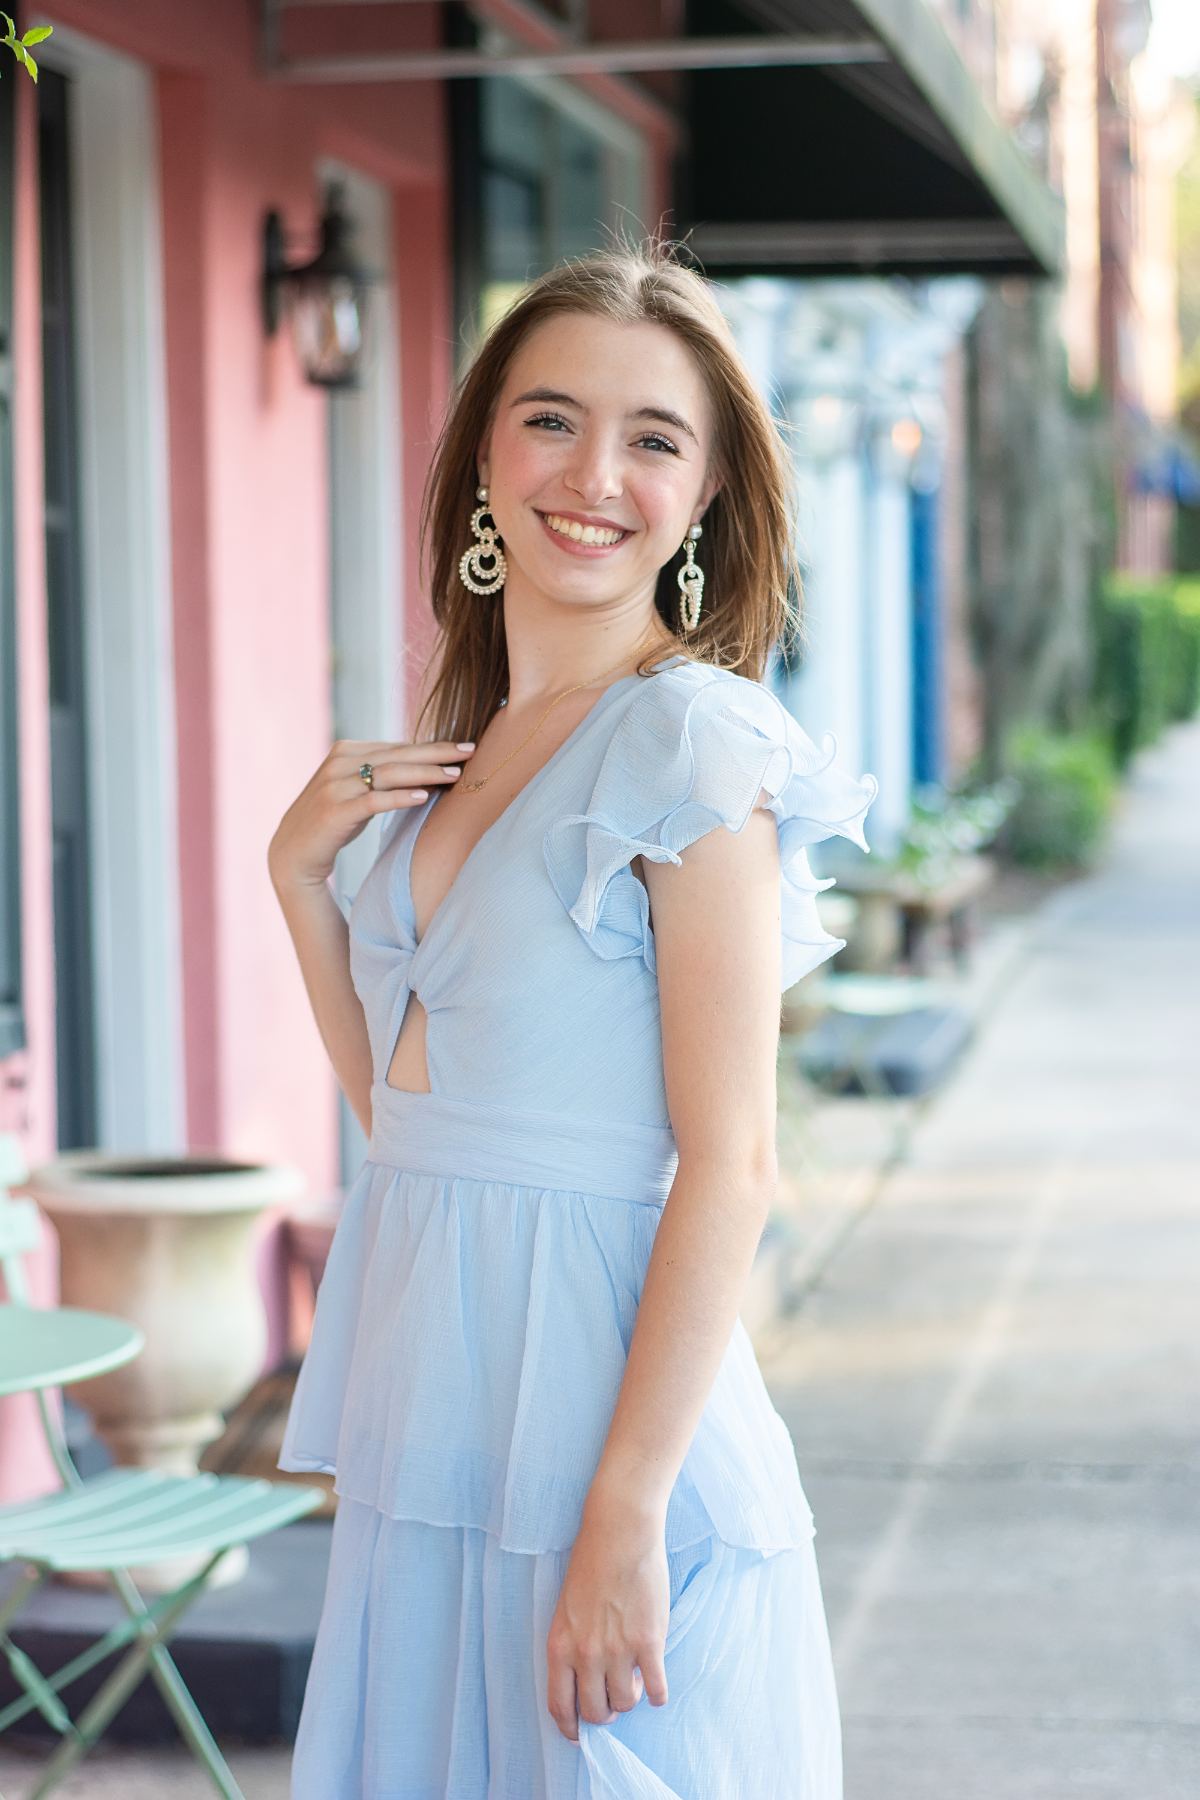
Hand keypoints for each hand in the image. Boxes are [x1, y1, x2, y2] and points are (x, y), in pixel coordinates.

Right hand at [267, 737, 475, 893]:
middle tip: (471, 751)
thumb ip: (383, 774)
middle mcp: (339, 763)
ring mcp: (335, 785)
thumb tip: (428, 766)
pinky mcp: (334, 810)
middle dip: (437, 753)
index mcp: (347, 751)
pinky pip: (374, 800)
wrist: (294, 853)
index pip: (398, 747)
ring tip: (455, 776)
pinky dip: (400, 797)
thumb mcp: (357, 790)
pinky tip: (424, 797)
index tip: (464, 747)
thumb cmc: (335, 820)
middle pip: (398, 755)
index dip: (432, 746)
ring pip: (389, 774)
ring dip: (425, 773)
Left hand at [546, 1507, 670, 1743]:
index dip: (570, 1728)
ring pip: (626, 1703)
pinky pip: (657, 1689)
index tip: (578, 1735)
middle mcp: (586, 1654)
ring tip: (635, 1676)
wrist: (620, 1533)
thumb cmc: (592, 1564)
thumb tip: (588, 1683)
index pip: (559, 1706)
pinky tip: (657, 1684)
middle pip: (595, 1712)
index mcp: (560, 1646)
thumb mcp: (567, 1609)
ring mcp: (619, 1650)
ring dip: (632, 1697)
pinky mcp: (649, 1642)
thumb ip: (573, 1646)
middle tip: (614, 1698)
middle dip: (606, 1713)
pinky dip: (658, 1693)